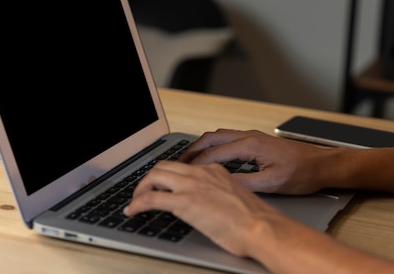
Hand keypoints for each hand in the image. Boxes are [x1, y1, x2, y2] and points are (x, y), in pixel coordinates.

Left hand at [123, 160, 285, 256]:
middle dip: (150, 178)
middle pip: (164, 166)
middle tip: (144, 191)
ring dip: (140, 189)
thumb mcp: (234, 199)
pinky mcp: (183, 202)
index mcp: (215, 171)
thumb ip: (219, 197)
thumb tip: (210, 207)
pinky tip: (132, 211)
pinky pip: (150, 198)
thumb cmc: (255, 220)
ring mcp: (191, 185)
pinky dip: (136, 203)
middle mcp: (201, 173)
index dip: (168, 175)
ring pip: (154, 176)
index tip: (162, 184)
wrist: (261, 227)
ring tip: (135, 201)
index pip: (183, 166)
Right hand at [179, 129, 332, 193]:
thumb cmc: (301, 174)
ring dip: (202, 146)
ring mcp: (253, 136)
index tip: (182, 173)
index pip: (214, 153)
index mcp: (250, 145)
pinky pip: (228, 138)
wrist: (321, 164)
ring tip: (190, 159)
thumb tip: (221, 185)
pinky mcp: (257, 140)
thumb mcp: (271, 184)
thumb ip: (244, 183)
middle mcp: (249, 136)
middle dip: (192, 149)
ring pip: (219, 135)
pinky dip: (214, 146)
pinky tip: (212, 157)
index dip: (196, 164)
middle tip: (178, 162)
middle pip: (211, 138)